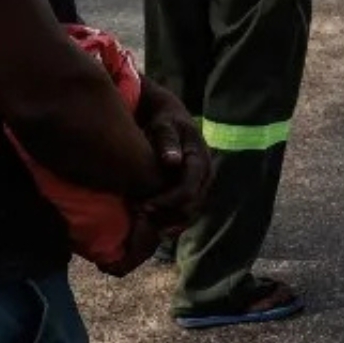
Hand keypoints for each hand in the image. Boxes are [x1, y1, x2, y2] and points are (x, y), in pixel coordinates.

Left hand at [134, 80, 211, 226]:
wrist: (172, 118)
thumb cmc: (164, 121)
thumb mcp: (164, 126)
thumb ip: (167, 141)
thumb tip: (173, 161)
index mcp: (200, 159)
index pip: (188, 190)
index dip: (166, 202)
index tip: (142, 207)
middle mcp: (206, 175)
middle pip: (190, 207)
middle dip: (164, 216)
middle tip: (137, 219)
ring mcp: (202, 184)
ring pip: (189, 214)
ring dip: (166, 222)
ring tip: (141, 223)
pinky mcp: (195, 190)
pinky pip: (186, 212)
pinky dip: (169, 220)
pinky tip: (149, 223)